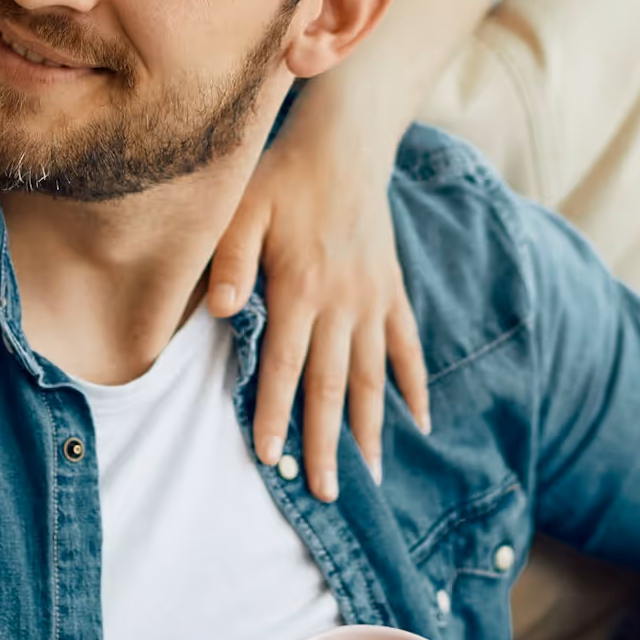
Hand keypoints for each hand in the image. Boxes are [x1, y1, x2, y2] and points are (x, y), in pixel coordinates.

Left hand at [207, 103, 429, 500]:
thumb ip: (230, 262)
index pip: (283, 365)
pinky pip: (406, 345)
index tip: (271, 460)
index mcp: (299, 287)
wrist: (346, 145)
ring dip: (372, 427)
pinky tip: (421, 421)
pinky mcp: (393, 291)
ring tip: (372, 475)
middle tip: (327, 494)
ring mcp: (373, 300)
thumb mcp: (243, 209)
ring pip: (372, 376)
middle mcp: (341, 302)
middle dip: (326, 442)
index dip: (275, 413)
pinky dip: (415, 383)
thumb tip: (218, 312)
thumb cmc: (282, 178)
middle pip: (331, 385)